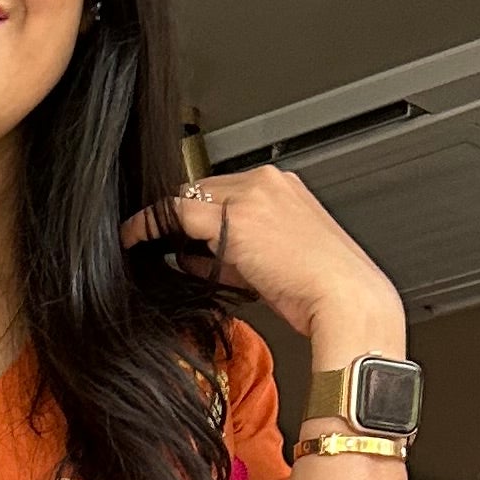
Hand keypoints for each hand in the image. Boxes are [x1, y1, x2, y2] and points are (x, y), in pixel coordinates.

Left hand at [126, 161, 403, 357]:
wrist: (346, 298)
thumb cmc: (322, 290)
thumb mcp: (274, 266)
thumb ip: (233, 256)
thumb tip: (194, 256)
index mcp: (286, 187)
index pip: (228, 190)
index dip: (200, 212)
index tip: (180, 228)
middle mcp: (268, 182)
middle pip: (205, 188)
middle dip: (181, 214)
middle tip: (155, 237)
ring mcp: (251, 195)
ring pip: (190, 196)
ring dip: (167, 220)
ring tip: (144, 240)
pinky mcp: (234, 217)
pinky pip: (177, 212)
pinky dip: (150, 224)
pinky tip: (134, 238)